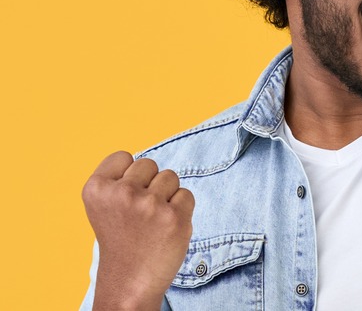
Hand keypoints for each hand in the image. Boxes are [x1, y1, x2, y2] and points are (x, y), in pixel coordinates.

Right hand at [82, 151, 194, 309]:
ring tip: (153, 220)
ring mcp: (149, 205)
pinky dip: (181, 209)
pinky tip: (166, 227)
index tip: (124, 199)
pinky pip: (186, 195)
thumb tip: (146, 160)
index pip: (123, 156)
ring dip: (167, 195)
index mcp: (96, 188)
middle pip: (149, 164)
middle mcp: (121, 193)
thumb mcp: (103, 206)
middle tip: (140, 213)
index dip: (129, 175)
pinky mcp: (174, 218)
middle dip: (149, 183)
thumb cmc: (121, 239)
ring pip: (170, 177)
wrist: (129, 282)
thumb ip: (118, 179)